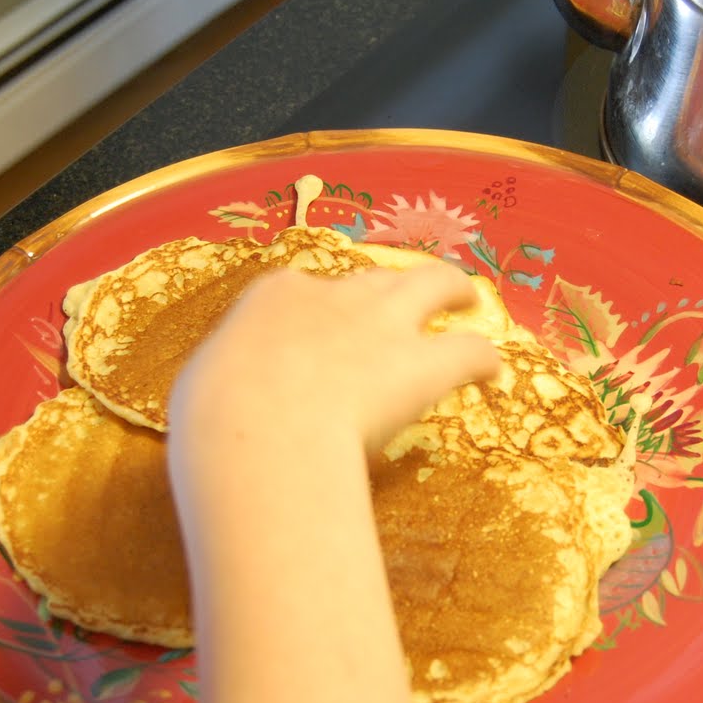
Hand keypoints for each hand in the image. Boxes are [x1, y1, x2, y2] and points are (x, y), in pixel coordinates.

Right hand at [170, 262, 500, 453]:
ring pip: (434, 284)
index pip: (300, 292)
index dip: (315, 311)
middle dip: (392, 284)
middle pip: (374, 278)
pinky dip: (485, 360)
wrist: (255, 423)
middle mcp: (335, 298)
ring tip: (468, 299)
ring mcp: (383, 325)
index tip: (316, 332)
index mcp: (276, 298)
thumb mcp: (207, 388)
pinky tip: (494, 374)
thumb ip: (229, 388)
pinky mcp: (423, 365)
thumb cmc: (215, 413)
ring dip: (454, 288)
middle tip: (407, 296)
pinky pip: (469, 351)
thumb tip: (224, 413)